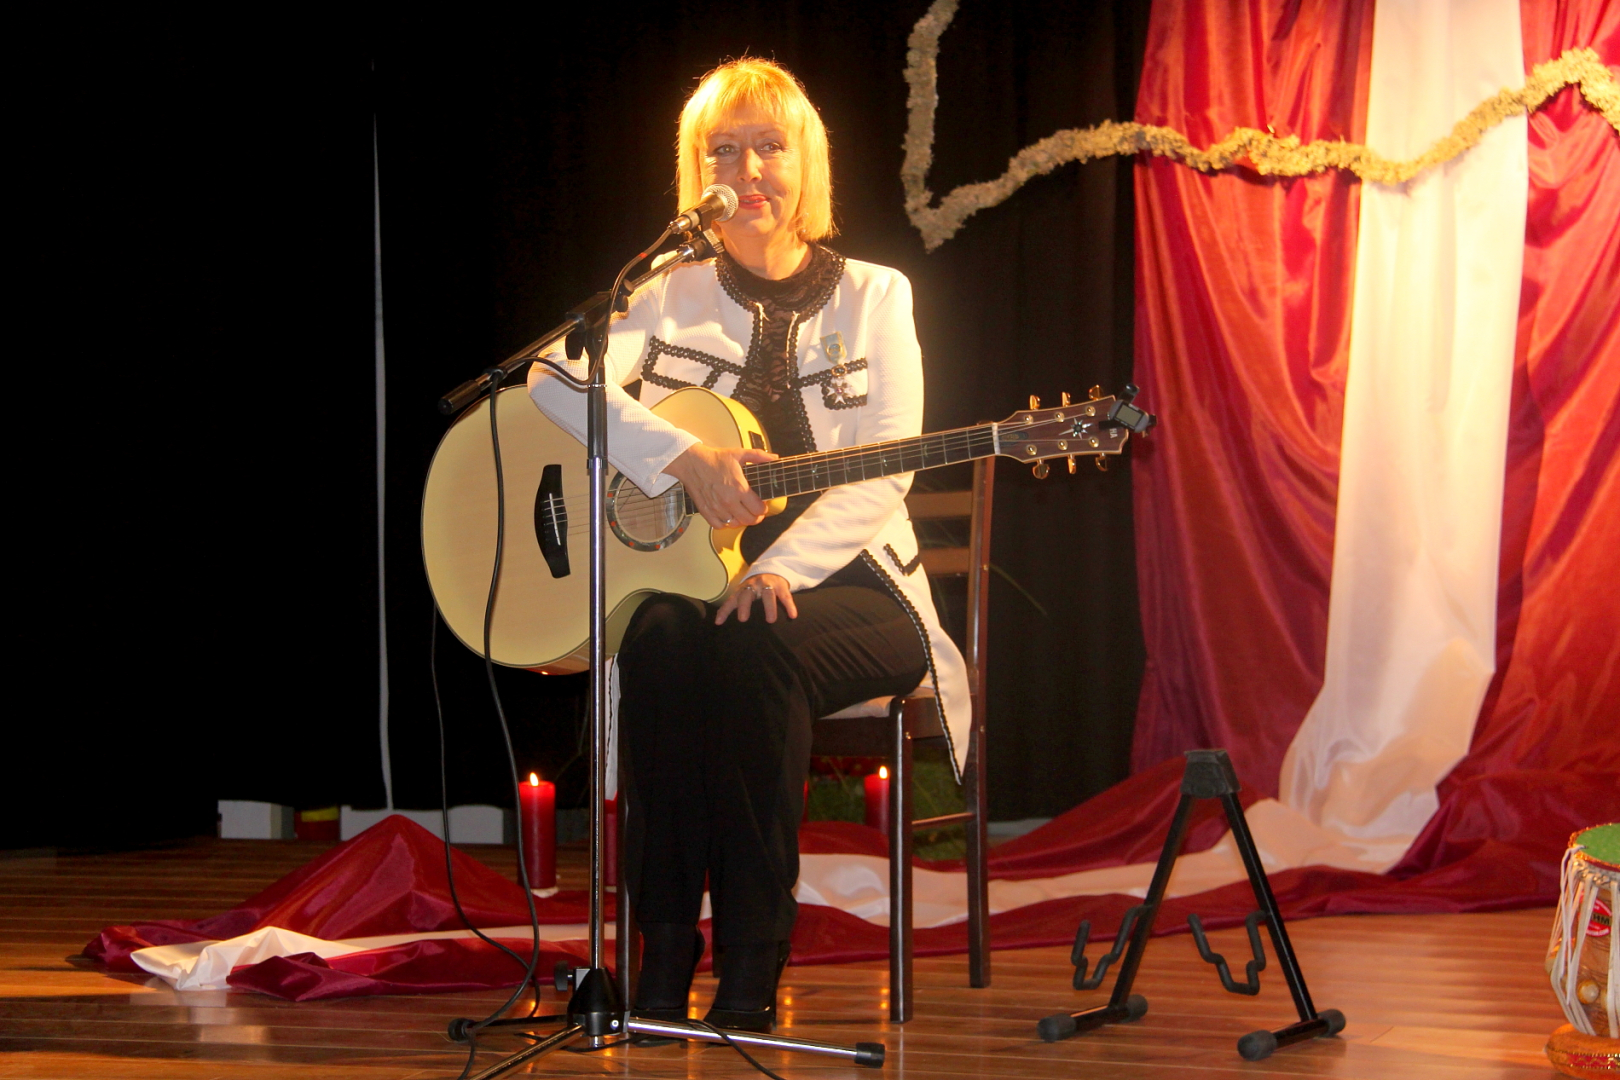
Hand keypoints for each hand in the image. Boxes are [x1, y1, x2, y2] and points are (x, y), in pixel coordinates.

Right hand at [662, 443, 777, 528]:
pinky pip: (719, 526)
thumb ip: (759, 456)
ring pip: (735, 524)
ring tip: (742, 512)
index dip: (764, 508)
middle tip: (755, 511)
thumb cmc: (714, 459)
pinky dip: (725, 523)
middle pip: (749, 520)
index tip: (762, 504)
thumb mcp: (739, 454)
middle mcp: (728, 501)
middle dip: (755, 517)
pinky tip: (728, 515)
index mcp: (739, 488)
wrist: (692, 462)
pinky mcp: (706, 511)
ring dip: (741, 520)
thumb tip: (774, 458)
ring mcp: (717, 508)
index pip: (759, 509)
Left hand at [715, 573, 797, 624]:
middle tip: (743, 619)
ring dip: (769, 607)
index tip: (719, 623)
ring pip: (768, 594)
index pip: (731, 600)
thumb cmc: (754, 588)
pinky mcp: (782, 586)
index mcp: (743, 589)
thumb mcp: (742, 595)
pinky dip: (789, 606)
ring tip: (771, 621)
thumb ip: (731, 606)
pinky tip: (792, 616)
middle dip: (744, 606)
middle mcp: (754, 585)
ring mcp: (768, 584)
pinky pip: (786, 596)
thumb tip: (717, 622)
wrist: (772, 570)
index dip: (724, 610)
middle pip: (747, 594)